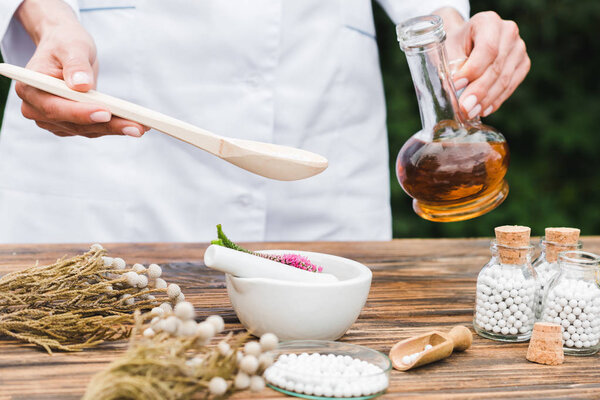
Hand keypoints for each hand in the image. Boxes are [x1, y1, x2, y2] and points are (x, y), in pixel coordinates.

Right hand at [14, 0, 147, 137]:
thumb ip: (76, 64)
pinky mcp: (69, 125)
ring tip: (142, 125)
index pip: (55, 107)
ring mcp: (53, 120)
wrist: (66, 50)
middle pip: (75, 124)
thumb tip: (81, 84)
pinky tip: (134, 124)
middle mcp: (37, 109)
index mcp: (30, 89)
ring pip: (88, 130)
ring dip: (116, 128)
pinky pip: (93, 130)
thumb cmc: (66, 43)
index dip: (81, 112)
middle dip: (108, 125)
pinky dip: (113, 127)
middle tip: (136, 126)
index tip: (106, 112)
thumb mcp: (72, 46)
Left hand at [436, 9, 530, 118]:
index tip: (457, 86)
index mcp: (488, 21)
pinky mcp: (523, 64)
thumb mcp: (447, 50)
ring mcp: (519, 48)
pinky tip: (483, 109)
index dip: (472, 70)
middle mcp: (508, 32)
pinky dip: (496, 100)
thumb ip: (451, 67)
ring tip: (471, 113)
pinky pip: (511, 86)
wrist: (466, 41)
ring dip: (487, 100)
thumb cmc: (454, 45)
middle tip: (464, 108)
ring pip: (505, 79)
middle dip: (479, 91)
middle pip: (496, 67)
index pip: (487, 49)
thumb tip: (453, 90)